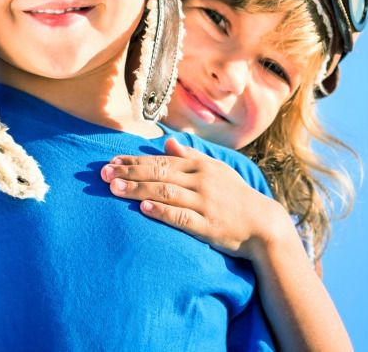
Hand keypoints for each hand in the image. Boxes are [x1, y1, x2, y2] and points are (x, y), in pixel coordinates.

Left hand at [101, 137, 291, 260]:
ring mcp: (203, 204)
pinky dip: (161, 211)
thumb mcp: (217, 169)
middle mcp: (199, 182)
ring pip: (164, 193)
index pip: (160, 161)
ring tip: (114, 188)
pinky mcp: (207, 226)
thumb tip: (168, 142)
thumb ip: (191, 155)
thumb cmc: (237, 196)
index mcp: (199, 167)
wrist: (264, 225)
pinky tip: (143, 208)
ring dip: (137, 190)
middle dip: (128, 172)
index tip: (112, 160)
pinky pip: (180, 217)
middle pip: (158, 174)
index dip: (134, 161)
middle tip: (103, 173)